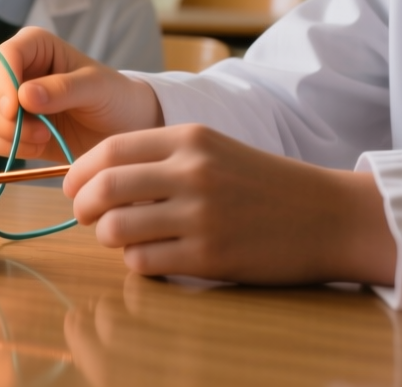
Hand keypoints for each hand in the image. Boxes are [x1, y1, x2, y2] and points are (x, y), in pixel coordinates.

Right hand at [0, 27, 163, 161]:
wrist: (122, 130)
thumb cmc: (114, 98)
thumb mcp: (97, 88)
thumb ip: (63, 89)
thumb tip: (24, 96)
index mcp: (35, 45)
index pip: (3, 55)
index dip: (3, 81)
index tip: (16, 109)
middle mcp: (16, 68)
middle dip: (1, 109)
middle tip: (36, 129)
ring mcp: (10, 99)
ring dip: (7, 131)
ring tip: (44, 137)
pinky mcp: (9, 128)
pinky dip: (8, 148)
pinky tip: (38, 147)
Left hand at [63, 123, 396, 284]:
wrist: (328, 216)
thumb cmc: (263, 184)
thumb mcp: (213, 149)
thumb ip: (160, 156)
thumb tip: (95, 175)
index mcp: (189, 139)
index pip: (109, 150)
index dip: (79, 171)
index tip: (73, 187)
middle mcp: (192, 173)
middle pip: (104, 188)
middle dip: (82, 206)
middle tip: (86, 216)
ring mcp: (201, 216)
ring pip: (117, 228)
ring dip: (108, 237)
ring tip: (121, 237)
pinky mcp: (209, 257)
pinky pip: (144, 262)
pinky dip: (137, 262)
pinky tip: (152, 256)